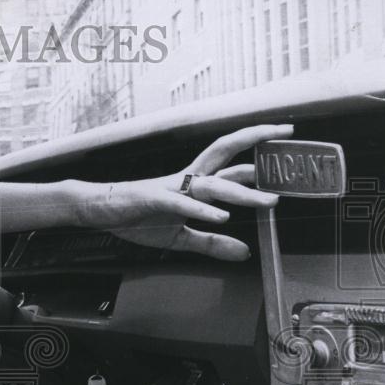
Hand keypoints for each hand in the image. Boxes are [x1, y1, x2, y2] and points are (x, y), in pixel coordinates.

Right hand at [73, 124, 293, 260]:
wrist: (98, 209)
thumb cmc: (136, 217)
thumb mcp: (180, 238)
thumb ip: (212, 244)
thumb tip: (245, 252)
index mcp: (194, 184)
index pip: (232, 163)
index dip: (258, 153)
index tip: (284, 143)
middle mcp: (187, 179)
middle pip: (226, 152)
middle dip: (255, 138)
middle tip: (286, 132)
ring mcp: (171, 188)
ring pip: (212, 185)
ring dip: (242, 193)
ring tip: (268, 201)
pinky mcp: (153, 200)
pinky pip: (182, 204)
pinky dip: (202, 211)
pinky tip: (222, 218)